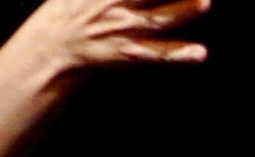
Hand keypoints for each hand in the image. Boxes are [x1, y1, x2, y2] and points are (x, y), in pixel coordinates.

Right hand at [7, 0, 209, 71]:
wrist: (49, 48)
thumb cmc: (67, 11)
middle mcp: (115, 2)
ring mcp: (124, 26)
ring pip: (161, 17)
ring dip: (185, 10)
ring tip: (205, 3)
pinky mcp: (128, 52)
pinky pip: (157, 54)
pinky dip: (179, 54)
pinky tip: (201, 53)